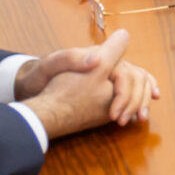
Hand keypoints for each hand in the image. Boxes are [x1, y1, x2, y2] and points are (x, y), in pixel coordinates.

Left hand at [17, 28, 160, 136]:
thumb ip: (70, 59)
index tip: (115, 115)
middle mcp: (105, 64)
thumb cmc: (40, 75)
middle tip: (136, 119)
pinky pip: (129, 90)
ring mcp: (106, 76)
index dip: (126, 92)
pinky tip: (139, 111)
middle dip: (139, 98)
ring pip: (137, 83)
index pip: (125, 71)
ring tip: (141, 118)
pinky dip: (138, 98)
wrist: (32, 86)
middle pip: (136, 77)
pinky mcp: (104, 88)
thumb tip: (96, 59)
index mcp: (97, 55)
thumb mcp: (50, 65)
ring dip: (142, 100)